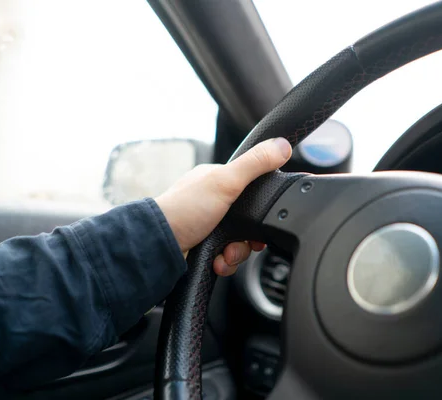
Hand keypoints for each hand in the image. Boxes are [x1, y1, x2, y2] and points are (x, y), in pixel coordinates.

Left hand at [155, 137, 291, 276]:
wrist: (158, 246)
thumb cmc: (184, 209)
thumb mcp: (225, 181)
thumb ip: (255, 164)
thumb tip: (283, 146)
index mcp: (217, 181)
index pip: (252, 189)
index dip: (263, 206)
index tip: (266, 219)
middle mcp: (212, 202)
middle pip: (249, 221)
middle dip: (248, 238)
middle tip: (244, 241)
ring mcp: (207, 225)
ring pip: (239, 242)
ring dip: (236, 253)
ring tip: (225, 254)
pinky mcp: (203, 247)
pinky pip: (226, 257)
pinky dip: (225, 263)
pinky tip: (217, 261)